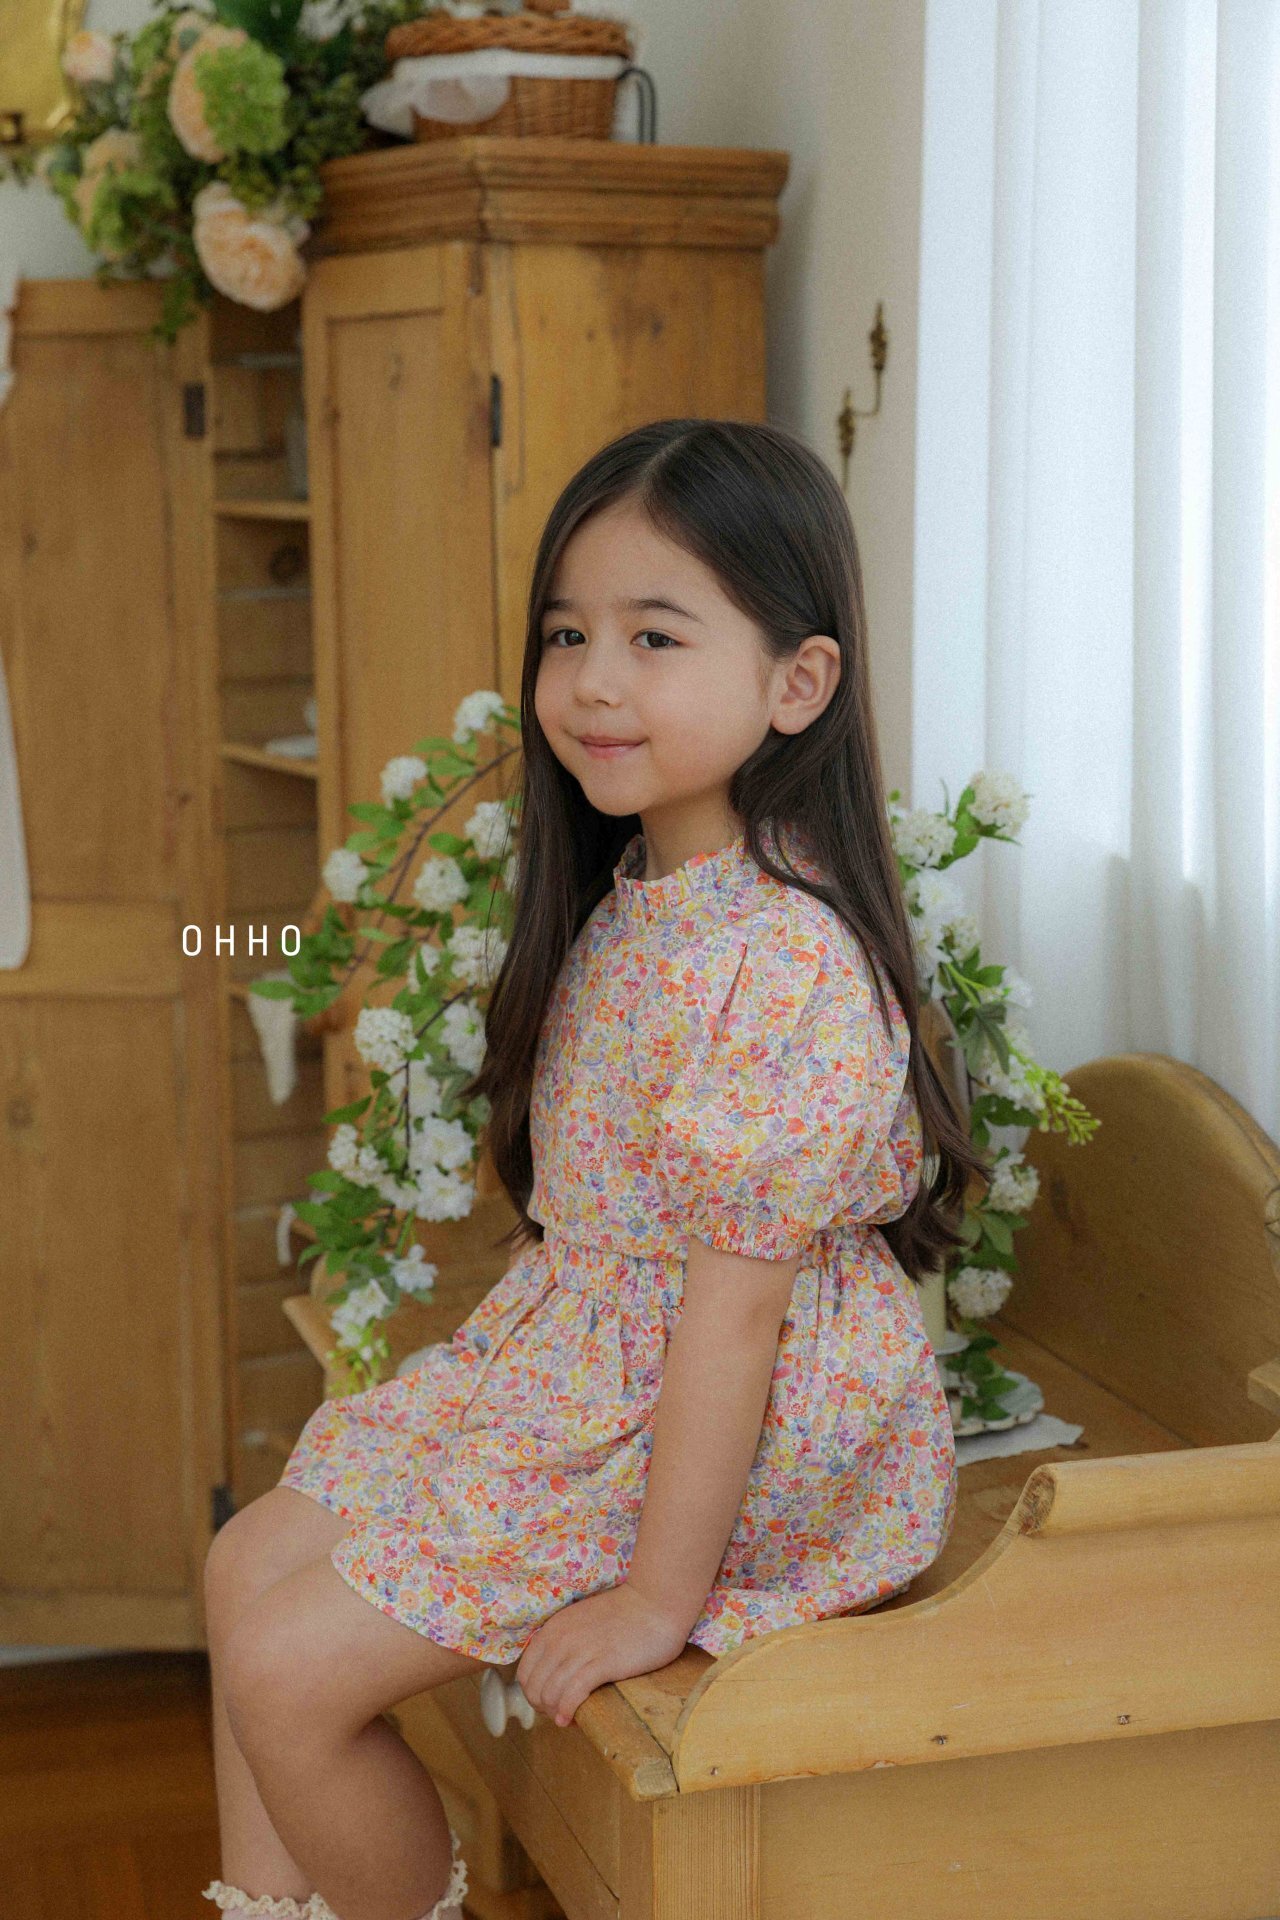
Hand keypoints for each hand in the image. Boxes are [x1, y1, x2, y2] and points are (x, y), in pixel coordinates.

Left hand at [515, 1583, 691, 1727]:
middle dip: (542, 1708)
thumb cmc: (623, 1615)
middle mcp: (560, 1639)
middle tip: (561, 1714)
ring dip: (555, 1713)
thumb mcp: (581, 1623)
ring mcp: (580, 1651)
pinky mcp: (602, 1663)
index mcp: (553, 1629)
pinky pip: (572, 1694)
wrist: (655, 1603)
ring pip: (549, 1694)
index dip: (533, 1694)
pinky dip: (567, 1711)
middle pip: (534, 1688)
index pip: (525, 1673)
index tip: (550, 1703)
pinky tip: (572, 1720)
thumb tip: (557, 1674)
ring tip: (569, 1719)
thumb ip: (565, 1642)